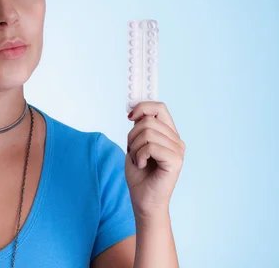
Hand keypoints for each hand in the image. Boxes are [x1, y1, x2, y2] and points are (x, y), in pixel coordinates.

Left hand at [126, 101, 184, 219]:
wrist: (143, 200)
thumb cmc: (139, 174)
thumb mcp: (136, 144)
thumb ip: (140, 127)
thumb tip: (135, 110)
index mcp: (169, 134)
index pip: (159, 107)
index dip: (142, 107)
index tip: (129, 117)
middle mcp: (176, 140)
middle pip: (148, 120)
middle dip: (132, 135)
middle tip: (133, 151)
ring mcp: (178, 150)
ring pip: (147, 133)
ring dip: (134, 147)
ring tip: (138, 160)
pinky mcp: (176, 160)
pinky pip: (150, 146)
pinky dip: (139, 156)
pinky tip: (141, 165)